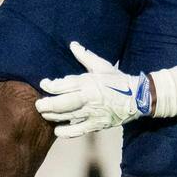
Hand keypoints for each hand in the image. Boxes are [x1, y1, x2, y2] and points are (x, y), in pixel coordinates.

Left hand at [35, 40, 151, 137]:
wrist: (137, 97)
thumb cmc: (118, 80)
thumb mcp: (102, 65)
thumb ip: (85, 56)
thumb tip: (72, 44)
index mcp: (88, 82)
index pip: (63, 85)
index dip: (50, 85)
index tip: (44, 84)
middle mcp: (88, 98)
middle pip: (62, 103)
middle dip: (47, 104)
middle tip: (38, 104)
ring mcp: (92, 113)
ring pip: (67, 116)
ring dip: (53, 116)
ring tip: (45, 114)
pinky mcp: (97, 124)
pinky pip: (79, 130)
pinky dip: (67, 132)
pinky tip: (58, 131)